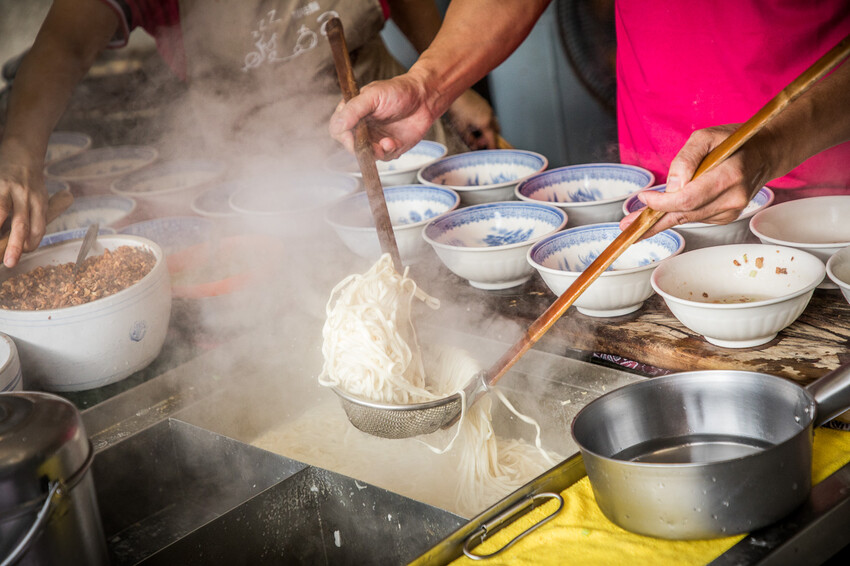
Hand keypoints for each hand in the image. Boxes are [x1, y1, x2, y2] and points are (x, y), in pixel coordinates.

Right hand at [0, 149, 47, 266]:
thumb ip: (34, 218)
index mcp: (40, 203)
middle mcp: (25, 196)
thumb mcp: (40, 199)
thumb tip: (24, 245)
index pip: (39, 228)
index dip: (31, 243)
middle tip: (9, 263)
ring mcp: (7, 188)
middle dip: (15, 245)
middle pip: (21, 224)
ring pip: (1, 212)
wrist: (22, 153)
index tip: (22, 254)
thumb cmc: (31, 183)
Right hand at [329, 72, 438, 160]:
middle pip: (350, 146)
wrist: (425, 99)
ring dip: (376, 152)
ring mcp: (374, 138)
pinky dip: (388, 152)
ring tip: (387, 142)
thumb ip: (354, 109)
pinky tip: (394, 142)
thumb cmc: (399, 91)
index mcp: (353, 111)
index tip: (353, 138)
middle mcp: (361, 126)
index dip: (343, 136)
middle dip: (361, 148)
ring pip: (366, 155)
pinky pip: (383, 157)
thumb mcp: (373, 95)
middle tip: (372, 144)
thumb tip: (339, 125)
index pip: (337, 129)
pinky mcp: (388, 147)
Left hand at [445, 89, 499, 149]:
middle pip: (496, 131)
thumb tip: (475, 147)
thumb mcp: (461, 129)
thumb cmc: (457, 110)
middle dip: (490, 137)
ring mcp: (487, 108)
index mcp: (485, 123)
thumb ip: (470, 140)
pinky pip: (489, 115)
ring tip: (475, 131)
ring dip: (488, 129)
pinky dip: (485, 121)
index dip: (492, 147)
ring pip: (493, 122)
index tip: (492, 152)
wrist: (455, 93)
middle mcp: (489, 115)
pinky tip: (473, 121)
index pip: (492, 139)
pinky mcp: (484, 103)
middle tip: (480, 141)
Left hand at [619, 124, 769, 236]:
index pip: (688, 199)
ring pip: (687, 218)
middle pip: (684, 214)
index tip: (643, 199)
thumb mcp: (706, 137)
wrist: (764, 154)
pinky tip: (662, 212)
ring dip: (660, 221)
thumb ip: (686, 159)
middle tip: (626, 226)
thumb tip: (671, 185)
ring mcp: (731, 211)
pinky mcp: (726, 216)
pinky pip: (694, 217)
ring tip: (634, 225)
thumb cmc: (734, 141)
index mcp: (729, 177)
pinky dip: (677, 214)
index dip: (662, 203)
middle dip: (653, 221)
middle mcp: (732, 199)